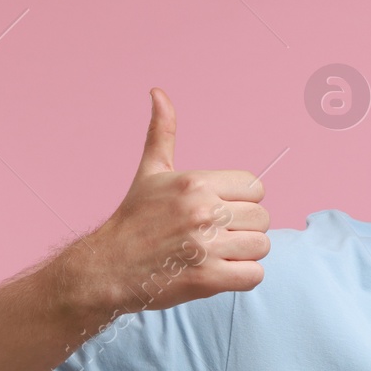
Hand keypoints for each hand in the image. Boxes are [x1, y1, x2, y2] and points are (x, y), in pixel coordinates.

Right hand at [67, 88, 270, 316]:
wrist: (108, 267)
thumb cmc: (134, 219)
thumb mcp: (150, 171)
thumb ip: (163, 133)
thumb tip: (158, 92)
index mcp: (196, 183)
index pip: (255, 187)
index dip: (243, 201)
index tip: (221, 211)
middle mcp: (203, 211)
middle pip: (262, 218)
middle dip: (244, 228)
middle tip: (217, 236)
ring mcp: (207, 246)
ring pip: (262, 246)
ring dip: (245, 254)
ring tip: (217, 254)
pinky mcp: (208, 279)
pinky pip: (255, 275)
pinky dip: (243, 276)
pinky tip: (220, 272)